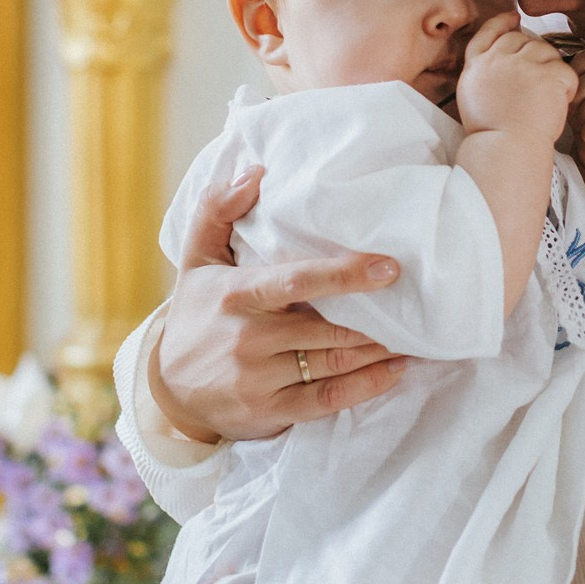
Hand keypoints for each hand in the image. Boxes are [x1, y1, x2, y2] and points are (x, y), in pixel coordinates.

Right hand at [149, 166, 407, 442]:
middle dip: (375, 320)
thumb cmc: (195, 314)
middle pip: (327, 328)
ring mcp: (258, 380)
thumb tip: (255, 171)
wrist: (167, 391)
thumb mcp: (196, 258)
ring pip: (334, 363)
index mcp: (235, 295)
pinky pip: (329, 400)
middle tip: (417, 304)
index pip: (296, 281)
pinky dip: (368, 387)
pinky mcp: (270, 412)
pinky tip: (396, 371)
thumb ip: (219, 209)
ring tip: (414, 335)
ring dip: (379, 351)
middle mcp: (248, 339)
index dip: (345, 274)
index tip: (389, 267)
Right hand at [455, 13, 576, 139]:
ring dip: (551, 70)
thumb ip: (484, 72)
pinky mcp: (548, 75)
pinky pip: (566, 72)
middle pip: (521, 39)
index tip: (513, 18)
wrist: (504, 150)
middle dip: (532, 54)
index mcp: (477, 65)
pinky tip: (558, 104)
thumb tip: (500, 59)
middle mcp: (498, 59)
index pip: (489, 31)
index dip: (502, 22)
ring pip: (547, 51)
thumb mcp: (472, 96)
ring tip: (545, 98)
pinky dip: (567, 88)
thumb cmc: (491, 133)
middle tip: (537, 82)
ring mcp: (524, 65)